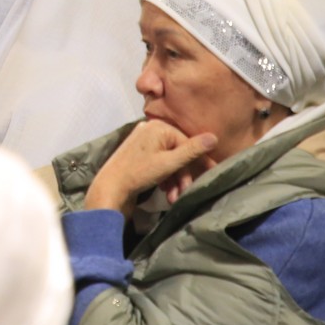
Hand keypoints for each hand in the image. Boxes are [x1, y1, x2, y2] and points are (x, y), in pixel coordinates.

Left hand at [86, 120, 216, 211]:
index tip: (212, 173)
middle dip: (183, 175)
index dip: (200, 160)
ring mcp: (142, 141)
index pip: (187, 143)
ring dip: (174, 180)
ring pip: (168, 160)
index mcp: (159, 126)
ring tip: (174, 197)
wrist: (110, 188)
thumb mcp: (169, 163)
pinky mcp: (137, 153)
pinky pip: (158, 162)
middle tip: (185, 192)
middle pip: (177, 153)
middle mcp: (150, 129)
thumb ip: (192, 151)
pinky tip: (165, 191)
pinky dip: (164, 177)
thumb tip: (214, 137)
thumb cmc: (139, 173)